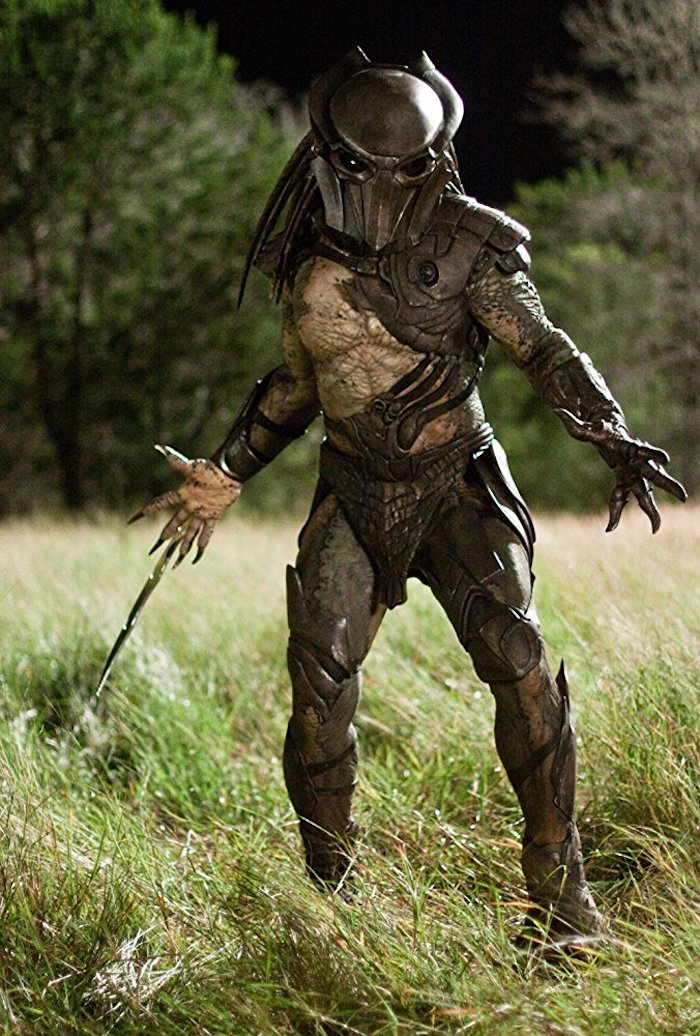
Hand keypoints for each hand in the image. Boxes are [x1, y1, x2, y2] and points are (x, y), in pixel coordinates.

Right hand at [128, 445, 240, 563]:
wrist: (229, 473)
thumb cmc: (209, 469)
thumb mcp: (190, 466)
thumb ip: (174, 459)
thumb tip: (159, 447)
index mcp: (182, 493)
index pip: (163, 502)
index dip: (151, 508)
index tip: (140, 514)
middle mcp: (190, 504)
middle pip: (176, 521)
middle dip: (168, 531)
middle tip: (160, 541)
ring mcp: (202, 511)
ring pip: (190, 529)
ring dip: (185, 542)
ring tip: (180, 554)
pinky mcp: (214, 514)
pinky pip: (207, 531)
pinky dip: (203, 541)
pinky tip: (199, 552)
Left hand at [554, 410, 686, 532]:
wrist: (607, 431)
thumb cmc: (595, 430)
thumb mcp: (582, 428)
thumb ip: (571, 421)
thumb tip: (556, 409)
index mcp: (628, 448)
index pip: (643, 451)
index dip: (655, 453)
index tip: (667, 459)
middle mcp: (634, 463)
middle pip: (653, 476)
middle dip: (668, 485)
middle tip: (683, 496)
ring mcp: (632, 474)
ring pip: (645, 493)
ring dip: (650, 510)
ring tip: (656, 528)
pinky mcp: (627, 480)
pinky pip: (625, 499)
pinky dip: (619, 512)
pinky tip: (618, 526)